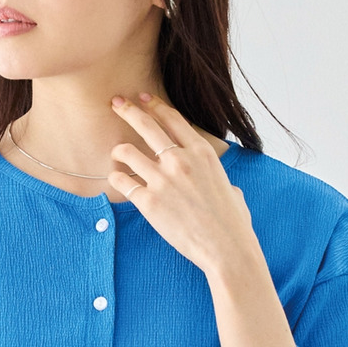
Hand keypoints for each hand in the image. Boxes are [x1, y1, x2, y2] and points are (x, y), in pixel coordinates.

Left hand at [107, 92, 257, 273]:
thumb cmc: (232, 223)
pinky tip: (115, 178)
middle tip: (116, 103)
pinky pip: (122, 182)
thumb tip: (226, 188)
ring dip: (118, 151)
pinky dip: (115, 178)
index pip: (172, 118)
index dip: (154, 105)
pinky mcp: (149, 202)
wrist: (226, 248)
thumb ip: (219, 180)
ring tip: (115, 154)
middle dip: (127, 110)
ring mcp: (162, 180)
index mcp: (202, 152)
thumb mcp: (231, 188)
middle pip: (146, 125)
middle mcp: (180, 160)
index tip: (142, 98)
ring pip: (127, 152)